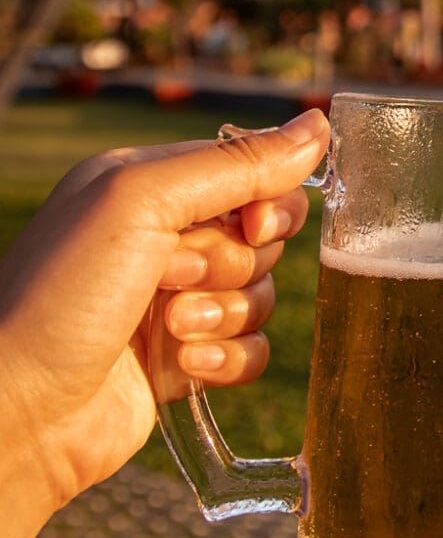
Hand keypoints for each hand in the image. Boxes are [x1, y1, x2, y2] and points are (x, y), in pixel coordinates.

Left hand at [0, 109, 328, 537]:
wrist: (17, 412)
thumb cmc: (60, 297)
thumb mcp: (143, 203)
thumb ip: (235, 164)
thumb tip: (318, 125)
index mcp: (146, 185)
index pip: (250, 172)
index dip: (267, 202)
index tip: (251, 226)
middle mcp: (159, 237)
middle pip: (263, 235)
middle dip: (233, 263)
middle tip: (176, 278)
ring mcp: (171, 301)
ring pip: (260, 295)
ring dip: (224, 315)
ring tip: (168, 328)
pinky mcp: (182, 360)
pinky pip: (250, 350)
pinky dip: (227, 360)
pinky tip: (183, 367)